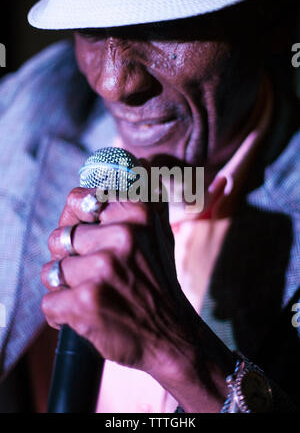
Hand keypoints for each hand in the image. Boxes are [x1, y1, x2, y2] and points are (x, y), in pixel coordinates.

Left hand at [41, 187, 234, 411]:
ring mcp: (103, 267)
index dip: (78, 222)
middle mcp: (123, 235)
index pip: (78, 199)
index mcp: (138, 211)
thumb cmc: (156, 280)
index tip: (92, 237)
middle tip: (97, 274)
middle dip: (70, 259)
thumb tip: (132, 165)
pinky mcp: (87, 300)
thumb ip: (138, 198)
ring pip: (52, 270)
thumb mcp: (157, 231)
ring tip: (95, 294)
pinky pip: (49, 301)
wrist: (171, 335)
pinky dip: (61, 314)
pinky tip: (86, 314)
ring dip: (67, 288)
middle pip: (60, 236)